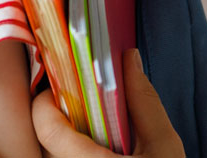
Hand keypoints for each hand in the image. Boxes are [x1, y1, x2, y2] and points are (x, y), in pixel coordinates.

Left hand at [33, 49, 184, 157]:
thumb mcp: (164, 146)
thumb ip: (143, 102)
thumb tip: (128, 58)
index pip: (46, 127)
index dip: (46, 101)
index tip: (61, 87)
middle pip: (42, 143)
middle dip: (52, 119)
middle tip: (74, 105)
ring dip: (59, 141)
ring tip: (85, 130)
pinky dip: (67, 155)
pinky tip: (92, 149)